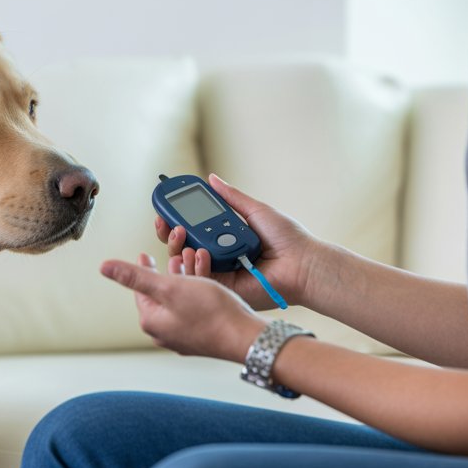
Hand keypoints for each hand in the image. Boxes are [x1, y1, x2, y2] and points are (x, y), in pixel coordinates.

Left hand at [100, 253, 266, 361]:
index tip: (145, 255)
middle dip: (166, 273)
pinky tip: (206, 283)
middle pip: (159, 296)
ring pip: (178, 302)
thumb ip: (135, 276)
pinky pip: (193, 310)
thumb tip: (104, 267)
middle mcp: (164, 333)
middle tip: (171, 259)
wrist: (244, 336)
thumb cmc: (210, 313)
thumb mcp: (168, 286)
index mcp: (151, 321)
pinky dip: (197, 292)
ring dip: (183, 280)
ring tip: (191, 265)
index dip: (143, 269)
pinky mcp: (202, 336)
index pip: (140, 290)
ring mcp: (184, 337)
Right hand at [155, 174, 320, 309]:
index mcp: (225, 237)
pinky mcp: (224, 288)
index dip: (176, 220)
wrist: (302, 262)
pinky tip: (196, 252)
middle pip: (184, 247)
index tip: (165, 208)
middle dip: (170, 234)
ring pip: (188, 264)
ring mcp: (220, 273)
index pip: (192, 228)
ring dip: (178, 248)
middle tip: (166, 222)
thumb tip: (212, 178)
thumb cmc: (286, 238)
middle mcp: (219, 255)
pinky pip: (201, 278)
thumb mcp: (255, 211)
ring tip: (180, 234)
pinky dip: (195, 265)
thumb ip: (231, 198)